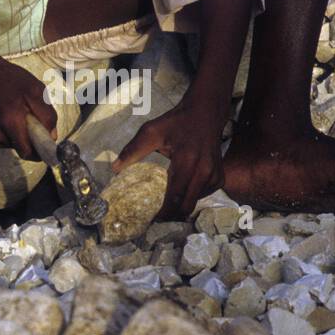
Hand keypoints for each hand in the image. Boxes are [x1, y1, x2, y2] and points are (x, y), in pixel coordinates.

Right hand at [0, 59, 57, 159]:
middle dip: (34, 142)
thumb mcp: (36, 90)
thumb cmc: (11, 78)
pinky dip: (15, 132)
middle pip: (24, 151)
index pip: (29, 152)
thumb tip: (52, 136)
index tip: (49, 144)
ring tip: (23, 114)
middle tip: (38, 124)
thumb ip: (47, 115)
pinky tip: (13, 116)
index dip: (42, 151)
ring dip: (24, 135)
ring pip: (17, 145)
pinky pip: (9, 140)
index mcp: (11, 122)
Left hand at [111, 94, 226, 218]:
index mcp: (186, 162)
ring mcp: (214, 175)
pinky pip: (203, 195)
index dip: (163, 213)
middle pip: (186, 207)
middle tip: (156, 219)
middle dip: (171, 216)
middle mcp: (204, 172)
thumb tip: (115, 168)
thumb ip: (133, 150)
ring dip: (181, 207)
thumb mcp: (152, 131)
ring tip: (166, 208)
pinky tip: (181, 192)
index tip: (150, 221)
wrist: (206, 113)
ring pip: (195, 203)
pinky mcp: (219, 177)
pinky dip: (191, 197)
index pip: (174, 197)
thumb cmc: (177, 122)